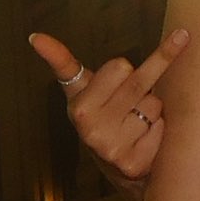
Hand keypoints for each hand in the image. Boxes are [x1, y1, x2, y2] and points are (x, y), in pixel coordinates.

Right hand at [29, 28, 187, 198]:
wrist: (114, 164)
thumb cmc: (97, 113)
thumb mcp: (78, 88)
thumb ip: (62, 61)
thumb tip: (36, 36)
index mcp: (80, 107)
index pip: (120, 66)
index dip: (123, 69)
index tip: (128, 70)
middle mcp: (93, 130)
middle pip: (140, 81)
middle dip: (142, 84)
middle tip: (131, 96)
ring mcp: (113, 149)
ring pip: (154, 105)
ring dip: (151, 109)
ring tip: (134, 121)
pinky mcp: (134, 163)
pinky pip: (164, 128)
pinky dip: (159, 129)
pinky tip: (144, 138)